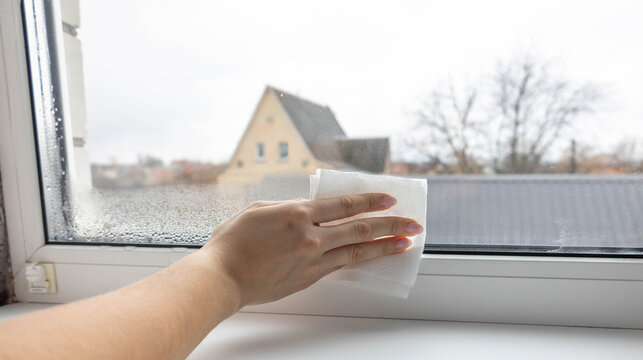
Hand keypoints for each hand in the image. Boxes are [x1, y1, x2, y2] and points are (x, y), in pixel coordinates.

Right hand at [201, 193, 422, 307]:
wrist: (222, 278)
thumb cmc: (234, 242)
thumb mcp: (261, 210)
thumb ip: (291, 207)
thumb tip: (311, 209)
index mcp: (298, 213)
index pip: (345, 204)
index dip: (370, 200)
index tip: (390, 198)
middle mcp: (311, 236)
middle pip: (360, 228)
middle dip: (391, 224)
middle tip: (414, 222)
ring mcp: (312, 260)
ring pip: (357, 250)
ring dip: (386, 245)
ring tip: (407, 242)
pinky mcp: (309, 278)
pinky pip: (341, 265)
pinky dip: (362, 259)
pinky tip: (374, 255)